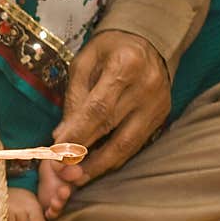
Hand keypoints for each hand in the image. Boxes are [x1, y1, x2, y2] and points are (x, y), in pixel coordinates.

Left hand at [52, 30, 169, 185]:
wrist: (148, 41)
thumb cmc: (109, 50)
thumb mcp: (84, 63)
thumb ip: (74, 98)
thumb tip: (61, 136)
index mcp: (126, 66)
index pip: (98, 108)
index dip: (77, 134)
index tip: (57, 154)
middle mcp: (148, 87)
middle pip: (114, 129)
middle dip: (86, 156)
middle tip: (64, 175)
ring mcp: (159, 105)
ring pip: (128, 144)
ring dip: (101, 165)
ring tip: (77, 179)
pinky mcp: (162, 117)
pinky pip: (136, 144)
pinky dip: (114, 159)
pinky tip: (95, 168)